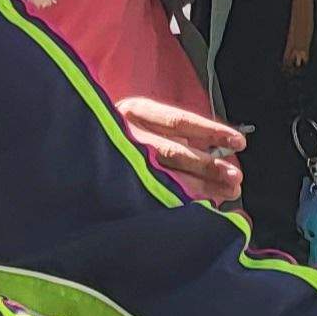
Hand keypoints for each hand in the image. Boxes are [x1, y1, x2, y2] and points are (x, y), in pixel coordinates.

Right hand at [117, 96, 246, 203]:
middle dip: (207, 166)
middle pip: (174, 151)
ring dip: (201, 185)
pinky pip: (154, 193)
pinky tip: (203, 205)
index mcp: (137, 111)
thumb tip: (222, 148)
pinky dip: (181, 199)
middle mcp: (128, 133)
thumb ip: (180, 132)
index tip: (239, 141)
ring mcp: (120, 158)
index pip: (180, 121)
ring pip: (165, 175)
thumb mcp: (148, 120)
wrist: (77, 142)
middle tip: (234, 176)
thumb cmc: (124, 131)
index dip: (212, 131)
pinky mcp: (117, 180)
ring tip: (228, 191)